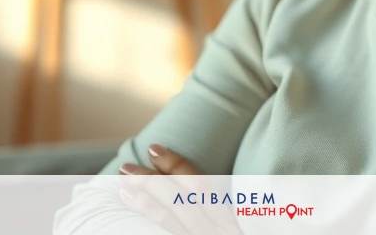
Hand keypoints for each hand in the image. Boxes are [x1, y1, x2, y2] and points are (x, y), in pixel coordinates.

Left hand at [119, 144, 239, 233]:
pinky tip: (132, 214)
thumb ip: (220, 216)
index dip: (176, 163)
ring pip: (175, 214)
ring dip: (146, 198)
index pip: (202, 183)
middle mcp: (221, 229)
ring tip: (122, 186)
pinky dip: (153, 219)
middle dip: (153, 177)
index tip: (155, 149)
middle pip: (184, 194)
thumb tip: (196, 200)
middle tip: (126, 167)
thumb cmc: (252, 233)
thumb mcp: (244, 227)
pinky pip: (172, 234)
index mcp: (233, 219)